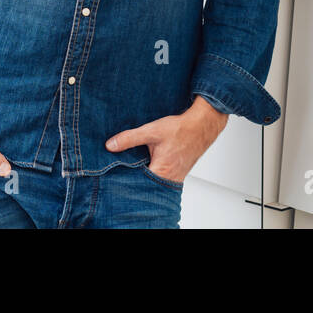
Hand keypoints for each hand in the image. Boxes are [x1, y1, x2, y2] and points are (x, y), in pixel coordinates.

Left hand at [104, 95, 228, 183]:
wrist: (201, 126)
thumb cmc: (180, 130)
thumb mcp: (152, 131)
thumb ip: (129, 139)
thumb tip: (110, 145)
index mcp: (161, 173)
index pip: (137, 185)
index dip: (124, 182)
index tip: (113, 177)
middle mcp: (169, 180)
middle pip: (144, 186)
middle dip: (132, 180)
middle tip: (120, 173)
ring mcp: (174, 179)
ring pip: (152, 182)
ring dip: (143, 176)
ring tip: (133, 167)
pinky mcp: (176, 174)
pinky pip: (160, 178)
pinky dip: (152, 172)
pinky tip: (147, 163)